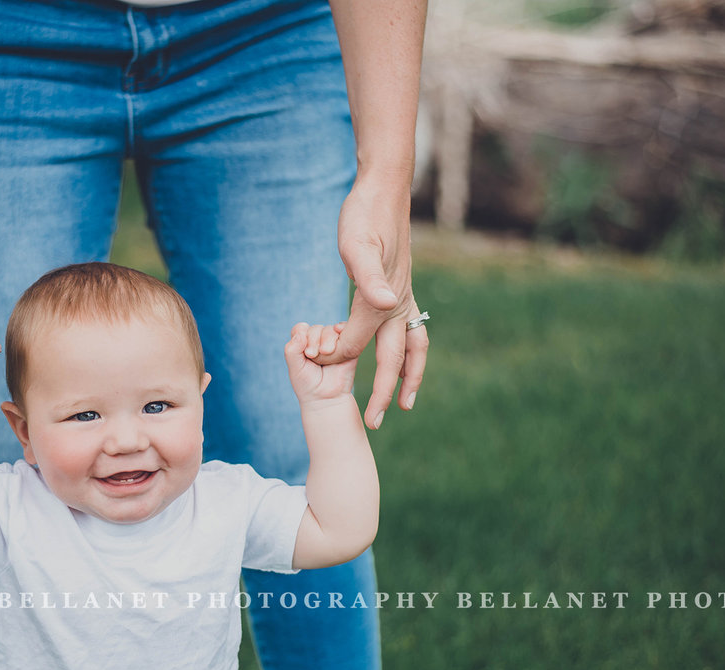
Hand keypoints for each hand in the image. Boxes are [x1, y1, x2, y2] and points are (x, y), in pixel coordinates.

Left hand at [285, 322, 358, 404]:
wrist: (328, 398)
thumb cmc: (308, 385)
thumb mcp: (294, 367)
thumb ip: (292, 349)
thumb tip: (302, 328)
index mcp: (303, 344)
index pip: (301, 329)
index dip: (302, 335)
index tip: (305, 352)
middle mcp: (318, 341)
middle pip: (315, 328)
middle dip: (314, 339)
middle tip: (313, 356)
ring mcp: (333, 343)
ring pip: (330, 329)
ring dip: (327, 338)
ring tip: (327, 353)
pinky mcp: (348, 345)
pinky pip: (346, 330)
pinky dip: (342, 329)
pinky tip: (339, 339)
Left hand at [327, 178, 428, 428]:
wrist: (384, 191)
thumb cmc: (364, 215)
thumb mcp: (358, 244)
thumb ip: (370, 277)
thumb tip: (386, 305)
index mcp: (382, 300)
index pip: (356, 343)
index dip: (334, 358)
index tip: (312, 369)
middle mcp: (398, 303)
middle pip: (394, 359)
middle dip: (385, 394)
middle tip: (374, 424)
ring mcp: (403, 297)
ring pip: (412, 348)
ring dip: (408, 378)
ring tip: (406, 403)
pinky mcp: (401, 290)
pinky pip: (408, 331)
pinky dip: (406, 352)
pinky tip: (394, 358)